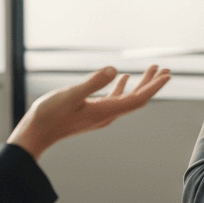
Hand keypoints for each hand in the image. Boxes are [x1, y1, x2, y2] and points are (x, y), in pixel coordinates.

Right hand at [8, 65, 170, 159]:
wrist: (35, 134)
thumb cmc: (49, 115)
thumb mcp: (71, 95)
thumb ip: (93, 82)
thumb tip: (114, 70)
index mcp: (106, 111)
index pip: (138, 99)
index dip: (154, 87)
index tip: (168, 75)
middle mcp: (107, 115)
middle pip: (138, 99)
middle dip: (153, 84)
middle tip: (166, 69)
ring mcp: (100, 114)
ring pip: (128, 98)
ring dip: (140, 83)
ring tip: (152, 69)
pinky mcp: (92, 112)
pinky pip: (114, 99)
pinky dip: (122, 87)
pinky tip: (121, 77)